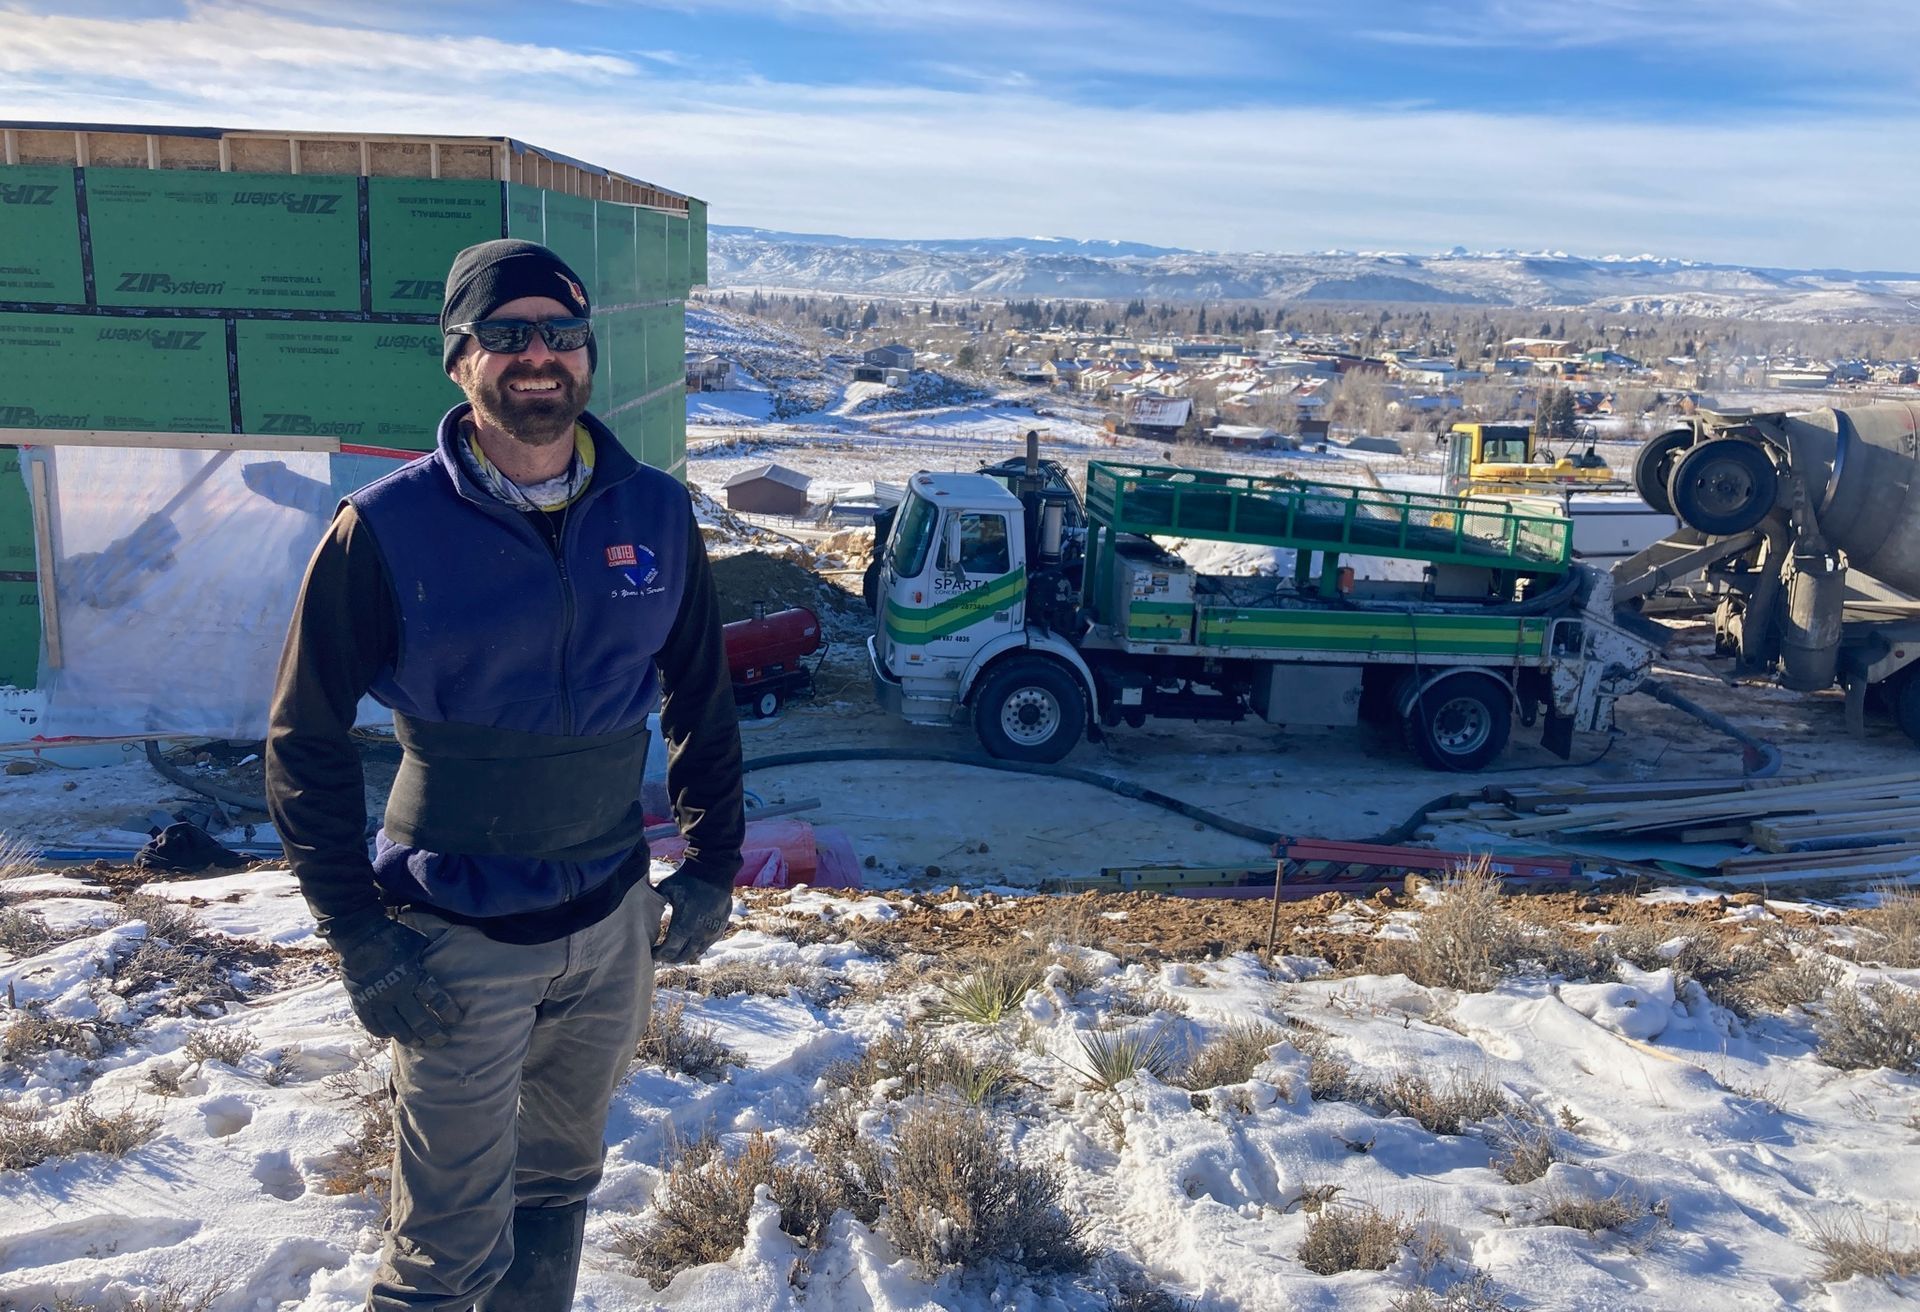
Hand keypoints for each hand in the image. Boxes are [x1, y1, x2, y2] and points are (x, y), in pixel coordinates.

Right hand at [330, 918, 464, 1047]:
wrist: (358, 935)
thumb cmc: (392, 935)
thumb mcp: (418, 942)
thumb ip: (429, 956)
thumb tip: (445, 959)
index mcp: (414, 976)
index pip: (437, 1000)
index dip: (449, 1012)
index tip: (457, 1019)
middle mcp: (397, 993)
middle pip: (420, 1021)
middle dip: (434, 1034)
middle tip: (442, 1041)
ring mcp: (378, 1001)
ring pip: (398, 1029)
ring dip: (411, 1039)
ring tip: (420, 1044)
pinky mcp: (362, 1003)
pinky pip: (374, 1026)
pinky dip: (384, 1033)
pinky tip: (391, 1036)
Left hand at [652, 873, 733, 963]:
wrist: (713, 869)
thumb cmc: (687, 879)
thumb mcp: (665, 889)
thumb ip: (654, 901)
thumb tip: (639, 908)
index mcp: (684, 924)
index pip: (670, 949)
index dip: (659, 954)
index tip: (652, 953)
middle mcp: (699, 932)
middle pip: (683, 955)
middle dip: (671, 957)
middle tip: (662, 955)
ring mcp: (712, 931)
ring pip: (696, 952)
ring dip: (685, 953)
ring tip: (675, 951)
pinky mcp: (721, 926)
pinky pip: (707, 944)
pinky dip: (697, 947)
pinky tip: (691, 944)